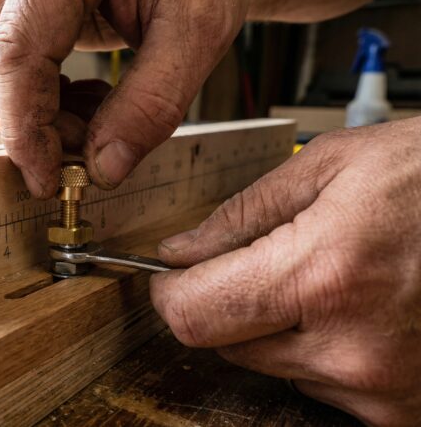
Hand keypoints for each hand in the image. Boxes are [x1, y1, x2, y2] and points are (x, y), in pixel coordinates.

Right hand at [0, 0, 247, 197]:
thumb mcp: (196, 29)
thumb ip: (152, 100)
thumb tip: (104, 169)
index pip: (14, 54)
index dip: (25, 128)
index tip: (48, 182)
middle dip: (25, 123)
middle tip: (84, 151)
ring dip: (32, 112)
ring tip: (97, 120)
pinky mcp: (28, 8)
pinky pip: (7, 58)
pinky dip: (40, 96)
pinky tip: (90, 99)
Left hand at [151, 117, 420, 425]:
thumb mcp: (333, 164)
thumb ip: (243, 212)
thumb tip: (184, 250)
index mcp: (323, 274)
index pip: (194, 314)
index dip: (169, 293)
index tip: (170, 277)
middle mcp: (350, 347)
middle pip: (225, 344)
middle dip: (226, 303)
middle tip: (261, 264)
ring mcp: (381, 387)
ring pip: (271, 365)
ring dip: (278, 326)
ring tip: (333, 279)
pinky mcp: (402, 409)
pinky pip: (321, 386)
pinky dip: (321, 350)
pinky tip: (357, 310)